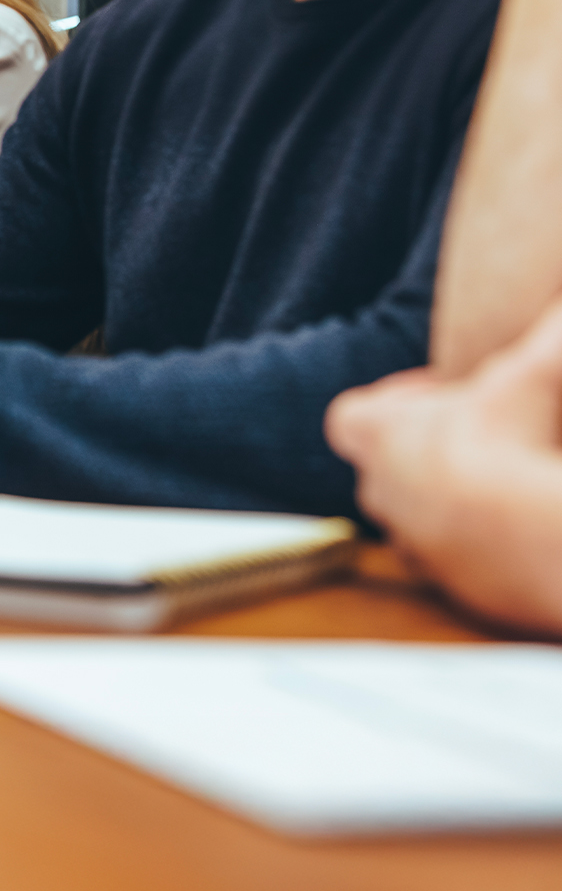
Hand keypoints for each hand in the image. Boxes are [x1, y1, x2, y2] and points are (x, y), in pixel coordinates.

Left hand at [327, 295, 561, 629]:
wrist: (547, 540)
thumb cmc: (520, 442)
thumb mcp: (532, 371)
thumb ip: (548, 334)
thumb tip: (560, 301)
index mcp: (379, 436)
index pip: (350, 418)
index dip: (393, 404)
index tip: (444, 394)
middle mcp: (384, 493)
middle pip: (383, 470)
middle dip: (424, 453)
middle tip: (479, 439)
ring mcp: (417, 545)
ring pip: (420, 520)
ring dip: (452, 502)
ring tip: (507, 485)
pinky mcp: (456, 588)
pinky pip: (458, 564)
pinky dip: (483, 547)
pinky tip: (526, 528)